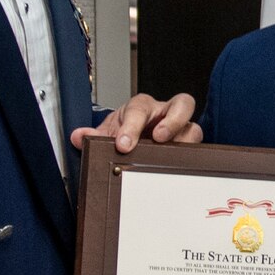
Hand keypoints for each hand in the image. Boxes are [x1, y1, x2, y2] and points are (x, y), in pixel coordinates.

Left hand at [70, 91, 201, 152]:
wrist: (134, 141)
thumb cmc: (125, 132)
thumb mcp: (107, 134)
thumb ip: (93, 136)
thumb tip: (79, 137)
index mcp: (142, 107)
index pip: (140, 109)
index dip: (132, 125)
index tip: (123, 143)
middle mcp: (165, 113)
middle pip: (182, 105)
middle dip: (173, 120)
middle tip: (160, 137)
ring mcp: (180, 130)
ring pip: (194, 129)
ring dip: (184, 141)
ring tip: (171, 156)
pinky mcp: (188, 147)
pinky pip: (195, 151)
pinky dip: (189, 158)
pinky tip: (178, 169)